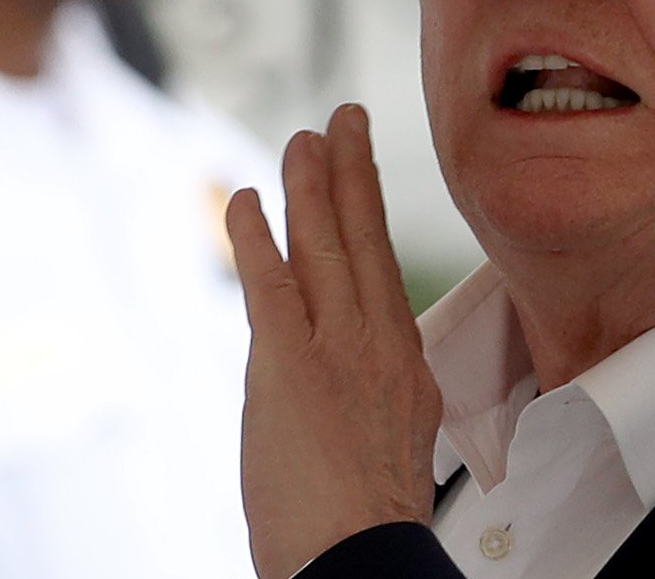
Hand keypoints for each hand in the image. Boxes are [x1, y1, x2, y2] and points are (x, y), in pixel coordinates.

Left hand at [227, 103, 442, 578]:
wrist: (358, 561)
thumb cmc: (364, 520)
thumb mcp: (390, 439)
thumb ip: (371, 385)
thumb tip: (350, 366)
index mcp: (404, 363)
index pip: (383, 265)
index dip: (368, 209)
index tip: (359, 167)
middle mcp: (378, 343)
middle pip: (362, 237)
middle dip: (348, 171)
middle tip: (339, 120)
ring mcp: (336, 349)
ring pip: (325, 246)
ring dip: (310, 185)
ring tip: (301, 139)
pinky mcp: (290, 364)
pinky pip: (272, 282)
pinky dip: (258, 236)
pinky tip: (250, 199)